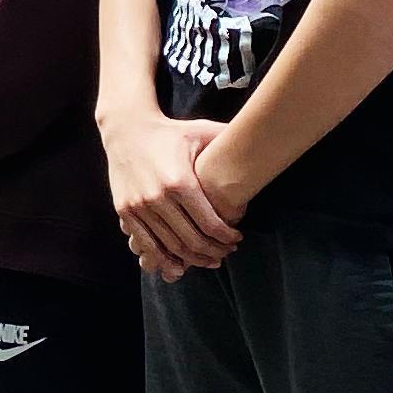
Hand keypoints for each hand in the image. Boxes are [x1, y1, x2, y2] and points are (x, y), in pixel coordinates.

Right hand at [104, 97, 241, 280]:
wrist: (125, 129)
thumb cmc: (169, 132)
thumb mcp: (200, 131)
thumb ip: (230, 138)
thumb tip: (267, 135)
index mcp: (180, 181)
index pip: (210, 224)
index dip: (227, 238)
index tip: (237, 239)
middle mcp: (157, 197)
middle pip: (192, 240)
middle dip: (214, 252)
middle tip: (226, 253)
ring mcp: (139, 206)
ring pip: (170, 246)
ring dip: (192, 259)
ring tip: (208, 259)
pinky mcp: (124, 210)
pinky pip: (146, 243)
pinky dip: (164, 257)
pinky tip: (179, 262)